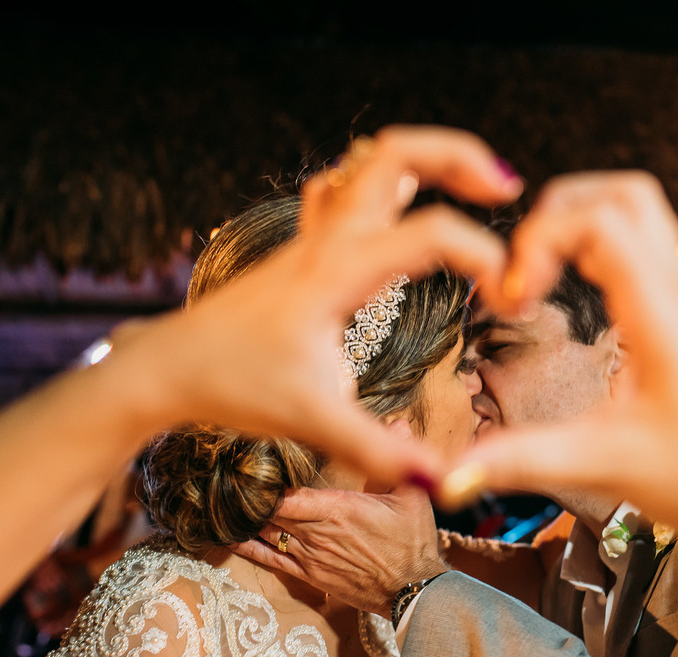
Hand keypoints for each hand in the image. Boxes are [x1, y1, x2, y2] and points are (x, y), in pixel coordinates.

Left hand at [103, 126, 524, 486]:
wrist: (168, 368)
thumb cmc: (232, 385)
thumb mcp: (311, 420)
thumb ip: (379, 451)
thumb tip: (440, 481)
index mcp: (339, 271)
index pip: (431, 234)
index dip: (484, 257)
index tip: (509, 297)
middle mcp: (328, 239)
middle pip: (397, 153)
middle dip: (460, 157)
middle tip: (505, 186)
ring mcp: (311, 237)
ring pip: (368, 161)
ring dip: (424, 160)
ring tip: (469, 184)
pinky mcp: (301, 250)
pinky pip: (343, 189)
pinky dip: (382, 182)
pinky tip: (401, 206)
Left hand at [230, 481, 447, 614]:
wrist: (413, 589)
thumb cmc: (412, 542)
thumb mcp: (410, 496)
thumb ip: (394, 461)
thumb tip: (398, 423)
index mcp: (336, 508)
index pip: (286, 493)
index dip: (262, 481)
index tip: (245, 464)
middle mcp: (316, 532)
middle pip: (269, 510)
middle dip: (247, 495)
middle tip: (225, 476)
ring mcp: (309, 556)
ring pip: (265, 533)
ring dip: (244, 519)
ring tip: (221, 501)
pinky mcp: (308, 575)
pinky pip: (269, 560)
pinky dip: (247, 548)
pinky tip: (229, 537)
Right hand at [443, 171, 677, 539]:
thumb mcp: (609, 467)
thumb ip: (523, 460)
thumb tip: (449, 474)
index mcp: (662, 315)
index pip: (598, 221)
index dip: (540, 240)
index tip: (513, 298)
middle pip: (623, 195)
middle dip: (558, 213)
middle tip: (523, 270)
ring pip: (641, 219)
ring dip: (583, 228)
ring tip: (542, 280)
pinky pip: (648, 258)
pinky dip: (603, 256)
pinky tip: (578, 303)